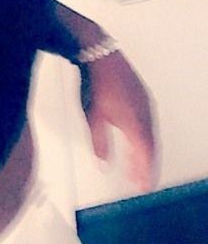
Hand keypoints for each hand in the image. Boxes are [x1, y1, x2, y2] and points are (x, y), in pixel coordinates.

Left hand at [79, 51, 158, 191]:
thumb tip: (103, 162)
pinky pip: (148, 124)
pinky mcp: (143, 97)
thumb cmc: (97, 82)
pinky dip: (145, 138)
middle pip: (151, 148)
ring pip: (150, 136)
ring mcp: (146, 104)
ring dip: (146, 154)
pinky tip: (137, 143)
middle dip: (146, 167)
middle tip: (141, 183)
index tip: (142, 187)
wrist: (100, 55)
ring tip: (138, 167)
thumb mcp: (93, 118)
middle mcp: (145, 114)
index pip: (144, 156)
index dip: (144, 174)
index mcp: (135, 123)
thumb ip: (100, 143)